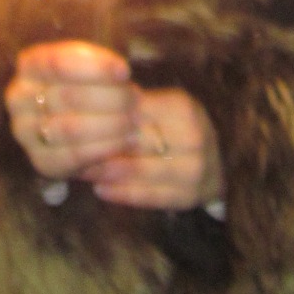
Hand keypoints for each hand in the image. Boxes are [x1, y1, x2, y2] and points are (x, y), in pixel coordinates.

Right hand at [5, 41, 135, 179]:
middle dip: (109, 98)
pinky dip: (103, 149)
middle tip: (135, 99)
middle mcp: (18, 98)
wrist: (82, 117)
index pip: (57, 63)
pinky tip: (125, 141)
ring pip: (71, 129)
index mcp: (28, 65)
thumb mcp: (89, 63)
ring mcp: (25, 133)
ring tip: (135, 120)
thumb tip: (120, 73)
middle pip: (68, 97)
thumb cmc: (89, 83)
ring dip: (110, 125)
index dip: (94, 67)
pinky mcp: (41, 161)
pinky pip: (73, 157)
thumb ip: (99, 64)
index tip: (125, 71)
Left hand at [82, 87, 224, 212]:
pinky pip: (148, 196)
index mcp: (183, 107)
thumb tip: (92, 97)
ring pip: (137, 170)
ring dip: (104, 171)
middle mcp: (191, 137)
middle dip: (98, 146)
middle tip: (68, 148)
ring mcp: (192, 169)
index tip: (74, 118)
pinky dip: (121, 193)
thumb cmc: (183, 129)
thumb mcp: (167, 106)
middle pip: (134, 141)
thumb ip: (136, 103)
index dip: (102, 115)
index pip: (133, 110)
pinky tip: (99, 189)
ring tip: (78, 170)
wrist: (225, 163)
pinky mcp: (188, 197)